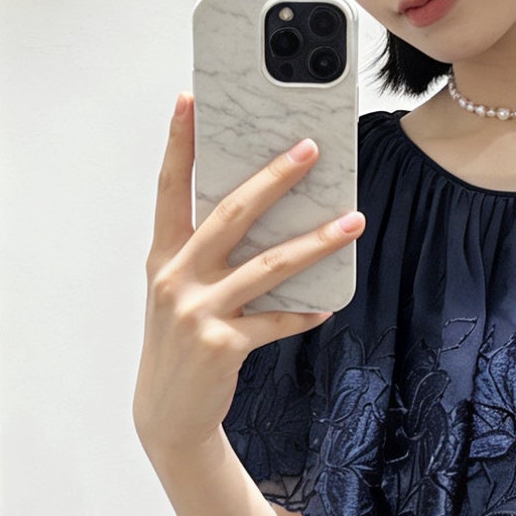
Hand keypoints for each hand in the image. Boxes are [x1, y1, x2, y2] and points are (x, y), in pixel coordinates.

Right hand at [132, 91, 364, 465]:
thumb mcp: (181, 292)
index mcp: (163, 257)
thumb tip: (263, 211)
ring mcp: (196, 312)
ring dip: (315, 242)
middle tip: (310, 149)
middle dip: (273, 178)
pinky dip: (304, 313)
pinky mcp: (222, 345)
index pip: (170, 188)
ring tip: (352, 221)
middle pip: (230, 214)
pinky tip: (328, 306)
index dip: (177, 143)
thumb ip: (207, 254)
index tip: (189, 101)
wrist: (168, 413)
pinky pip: (276, 321)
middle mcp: (174, 278)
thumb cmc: (181, 342)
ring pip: (267, 266)